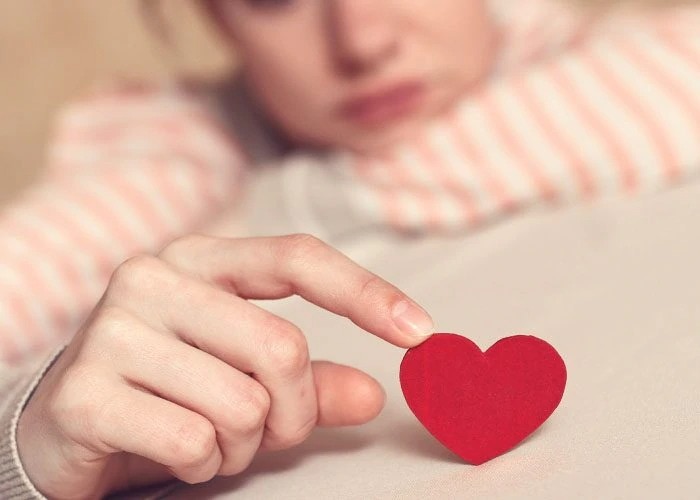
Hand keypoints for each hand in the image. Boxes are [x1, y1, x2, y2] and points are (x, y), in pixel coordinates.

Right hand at [16, 234, 432, 498]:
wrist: (62, 425)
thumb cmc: (165, 391)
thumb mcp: (243, 379)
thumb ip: (310, 384)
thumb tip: (372, 394)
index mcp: (200, 260)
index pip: (298, 258)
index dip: (366, 292)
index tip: (420, 332)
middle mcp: (155, 277)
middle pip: (283, 347)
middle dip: (290, 411)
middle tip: (262, 429)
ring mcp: (114, 329)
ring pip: (242, 403)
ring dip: (242, 443)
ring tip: (206, 437)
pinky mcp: (86, 390)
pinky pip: (194, 441)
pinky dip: (201, 464)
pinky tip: (171, 451)